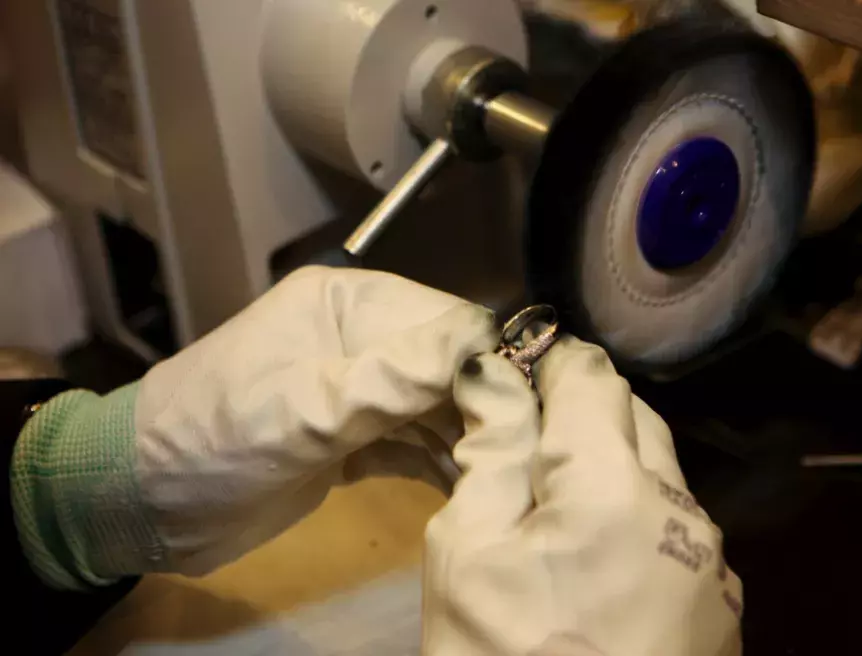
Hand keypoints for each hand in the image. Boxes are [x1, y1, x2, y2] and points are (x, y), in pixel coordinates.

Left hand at [13, 267, 496, 587]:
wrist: (142, 503)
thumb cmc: (213, 439)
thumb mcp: (303, 406)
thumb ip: (394, 377)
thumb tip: (483, 343)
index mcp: (346, 305)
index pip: (443, 320)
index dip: (490, 359)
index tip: (532, 405)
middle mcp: (360, 339)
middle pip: (448, 365)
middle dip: (487, 404)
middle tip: (527, 450)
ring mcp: (356, 390)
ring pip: (435, 406)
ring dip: (470, 438)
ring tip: (509, 473)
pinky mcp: (352, 439)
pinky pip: (412, 443)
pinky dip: (440, 463)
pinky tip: (472, 485)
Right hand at [422, 337, 741, 655]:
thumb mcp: (466, 556)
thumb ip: (491, 453)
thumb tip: (495, 374)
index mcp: (616, 488)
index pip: (592, 379)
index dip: (550, 362)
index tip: (515, 369)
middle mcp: (684, 512)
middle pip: (636, 419)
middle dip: (583, 413)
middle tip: (525, 445)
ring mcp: (714, 565)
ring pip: (662, 475)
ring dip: (614, 467)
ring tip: (557, 513)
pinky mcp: (722, 608)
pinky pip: (678, 532)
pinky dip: (639, 520)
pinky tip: (598, 565)